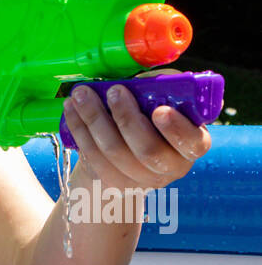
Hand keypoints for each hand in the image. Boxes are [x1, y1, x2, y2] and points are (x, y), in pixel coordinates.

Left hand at [62, 84, 211, 192]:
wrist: (125, 146)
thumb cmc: (147, 112)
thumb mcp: (160, 97)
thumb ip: (161, 87)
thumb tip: (150, 81)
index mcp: (192, 143)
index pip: (194, 142)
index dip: (177, 130)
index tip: (159, 110)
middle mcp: (172, 166)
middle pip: (149, 151)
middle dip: (127, 118)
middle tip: (114, 91)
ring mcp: (143, 179)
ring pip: (116, 152)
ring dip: (95, 118)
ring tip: (81, 94)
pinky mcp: (115, 183)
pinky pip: (94, 157)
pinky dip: (80, 129)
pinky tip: (71, 109)